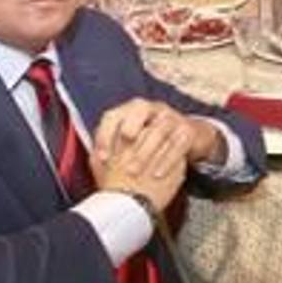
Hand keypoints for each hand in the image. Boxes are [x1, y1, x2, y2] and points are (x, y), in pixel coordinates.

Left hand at [91, 100, 215, 209]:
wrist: (187, 137)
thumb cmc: (150, 142)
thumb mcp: (130, 142)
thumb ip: (111, 147)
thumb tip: (93, 158)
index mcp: (132, 109)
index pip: (114, 115)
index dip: (106, 135)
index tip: (103, 158)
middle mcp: (152, 108)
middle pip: (139, 111)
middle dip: (128, 131)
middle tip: (120, 156)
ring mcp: (172, 117)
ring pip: (159, 129)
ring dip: (145, 151)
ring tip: (134, 171)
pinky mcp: (187, 131)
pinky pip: (177, 144)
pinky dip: (166, 160)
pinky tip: (157, 175)